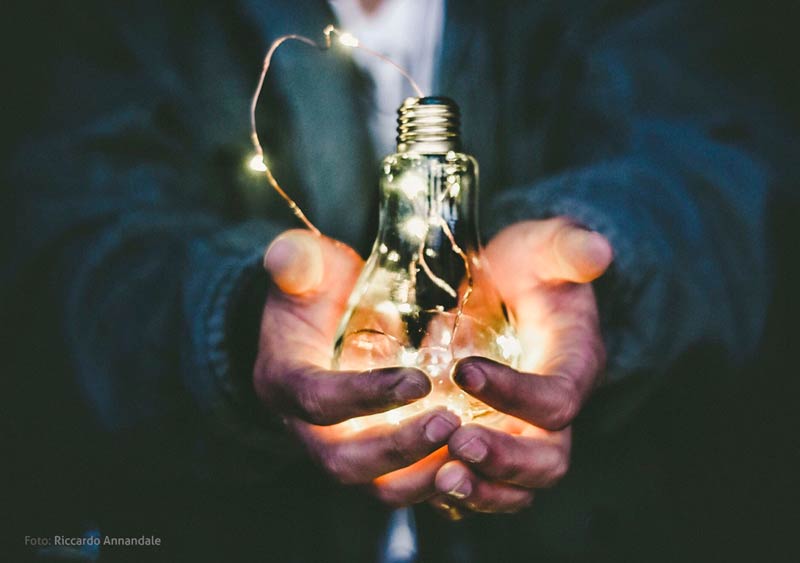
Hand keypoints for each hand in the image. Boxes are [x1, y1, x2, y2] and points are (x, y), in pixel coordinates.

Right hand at [254, 229, 460, 504]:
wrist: (320, 326)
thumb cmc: (317, 292)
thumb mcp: (306, 269)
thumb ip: (298, 261)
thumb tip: (285, 254)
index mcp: (285, 382)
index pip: (318, 400)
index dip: (365, 396)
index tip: (419, 380)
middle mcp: (308, 430)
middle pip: (345, 462)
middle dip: (399, 449)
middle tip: (451, 423)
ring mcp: (342, 450)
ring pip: (378, 487)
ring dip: (424, 477)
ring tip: (472, 450)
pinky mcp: (375, 460)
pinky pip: (405, 486)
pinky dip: (441, 483)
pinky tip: (480, 464)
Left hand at [430, 218, 612, 516]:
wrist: (509, 288)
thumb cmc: (528, 267)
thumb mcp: (545, 247)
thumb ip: (568, 248)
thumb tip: (597, 250)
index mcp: (573, 366)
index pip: (556, 399)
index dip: (516, 393)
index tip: (464, 370)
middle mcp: (553, 412)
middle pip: (547, 460)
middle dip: (505, 460)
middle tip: (457, 444)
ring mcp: (523, 433)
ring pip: (517, 487)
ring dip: (481, 490)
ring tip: (440, 478)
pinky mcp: (493, 442)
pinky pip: (483, 485)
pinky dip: (458, 493)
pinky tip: (422, 480)